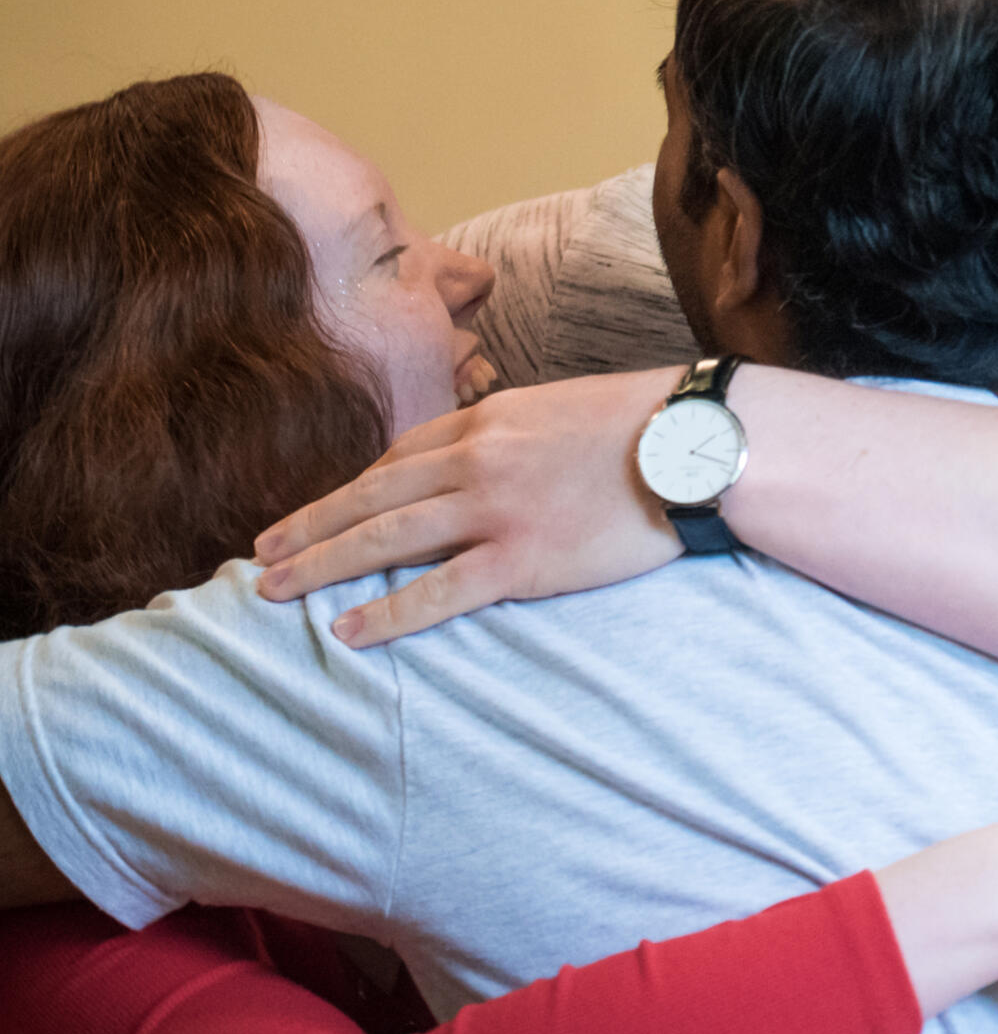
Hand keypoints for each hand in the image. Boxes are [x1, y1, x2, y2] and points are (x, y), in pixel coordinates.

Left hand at [253, 369, 684, 643]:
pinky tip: (346, 630)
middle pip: (372, 494)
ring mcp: (494, 508)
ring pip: (385, 538)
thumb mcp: (574, 403)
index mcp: (493, 417)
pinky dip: (386, 613)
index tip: (329, 507)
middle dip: (311, 523)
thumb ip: (530, 428)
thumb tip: (519, 450)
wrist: (698, 443)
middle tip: (262, 550)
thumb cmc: (655, 421)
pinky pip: (437, 592)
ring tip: (273, 587)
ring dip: (321, 563)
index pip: (404, 451)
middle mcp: (477, 459)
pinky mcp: (521, 558)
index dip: (358, 485)